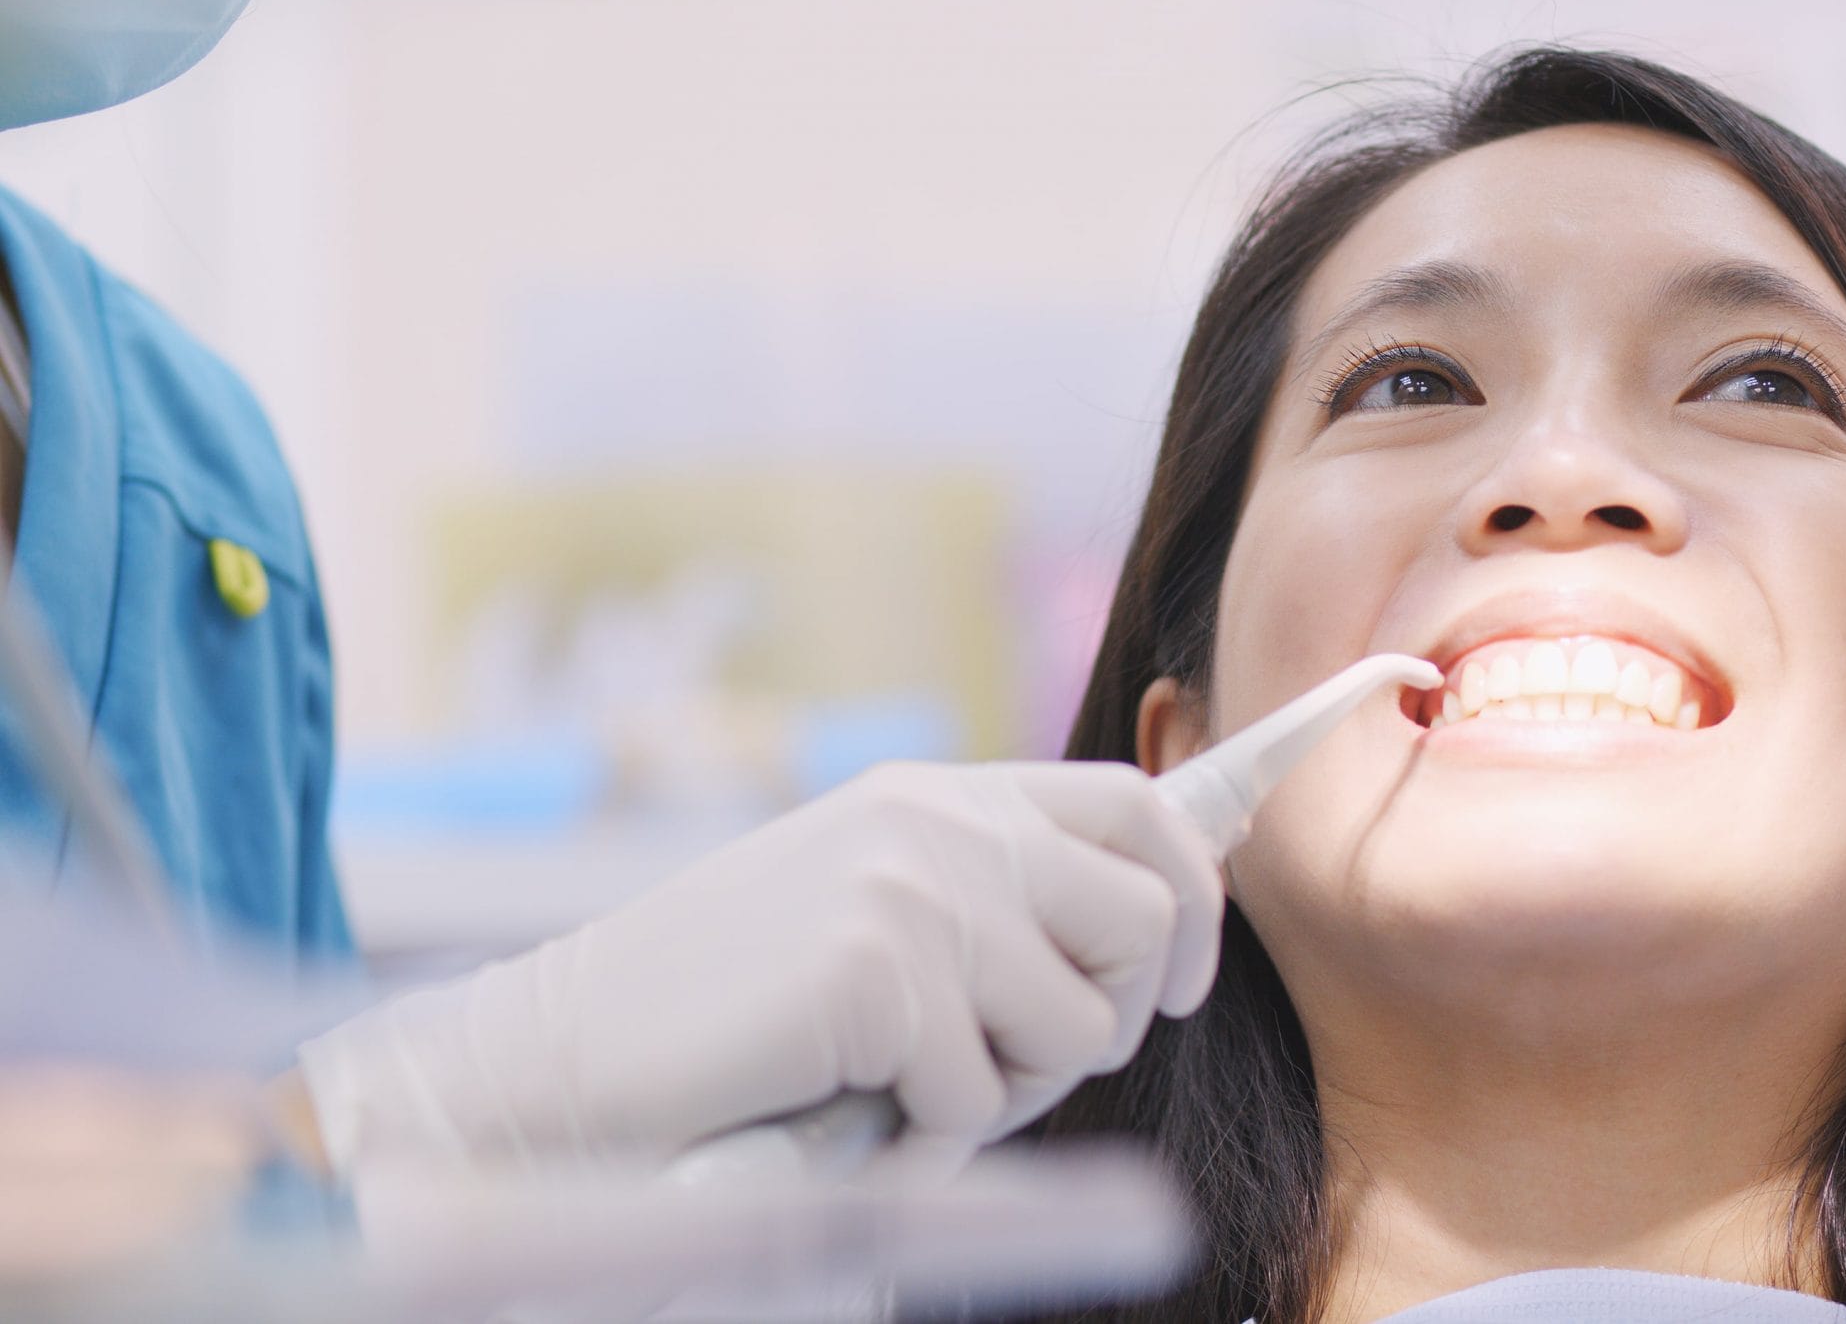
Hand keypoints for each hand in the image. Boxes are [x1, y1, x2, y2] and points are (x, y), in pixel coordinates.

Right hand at [295, 760, 1223, 1180]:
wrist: (565, 1062)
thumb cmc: (731, 1021)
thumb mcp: (879, 917)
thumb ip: (993, 906)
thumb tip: (1157, 941)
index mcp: (943, 797)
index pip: (1138, 803)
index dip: (1193, 892)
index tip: (1182, 979)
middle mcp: (941, 821)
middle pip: (1145, 917)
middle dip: (1110, 1015)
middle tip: (1010, 1067)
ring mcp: (913, 889)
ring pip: (1082, 1024)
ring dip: (1009, 1088)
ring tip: (899, 1083)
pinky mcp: (880, 970)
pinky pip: (984, 1097)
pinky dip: (925, 1136)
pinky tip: (840, 1106)